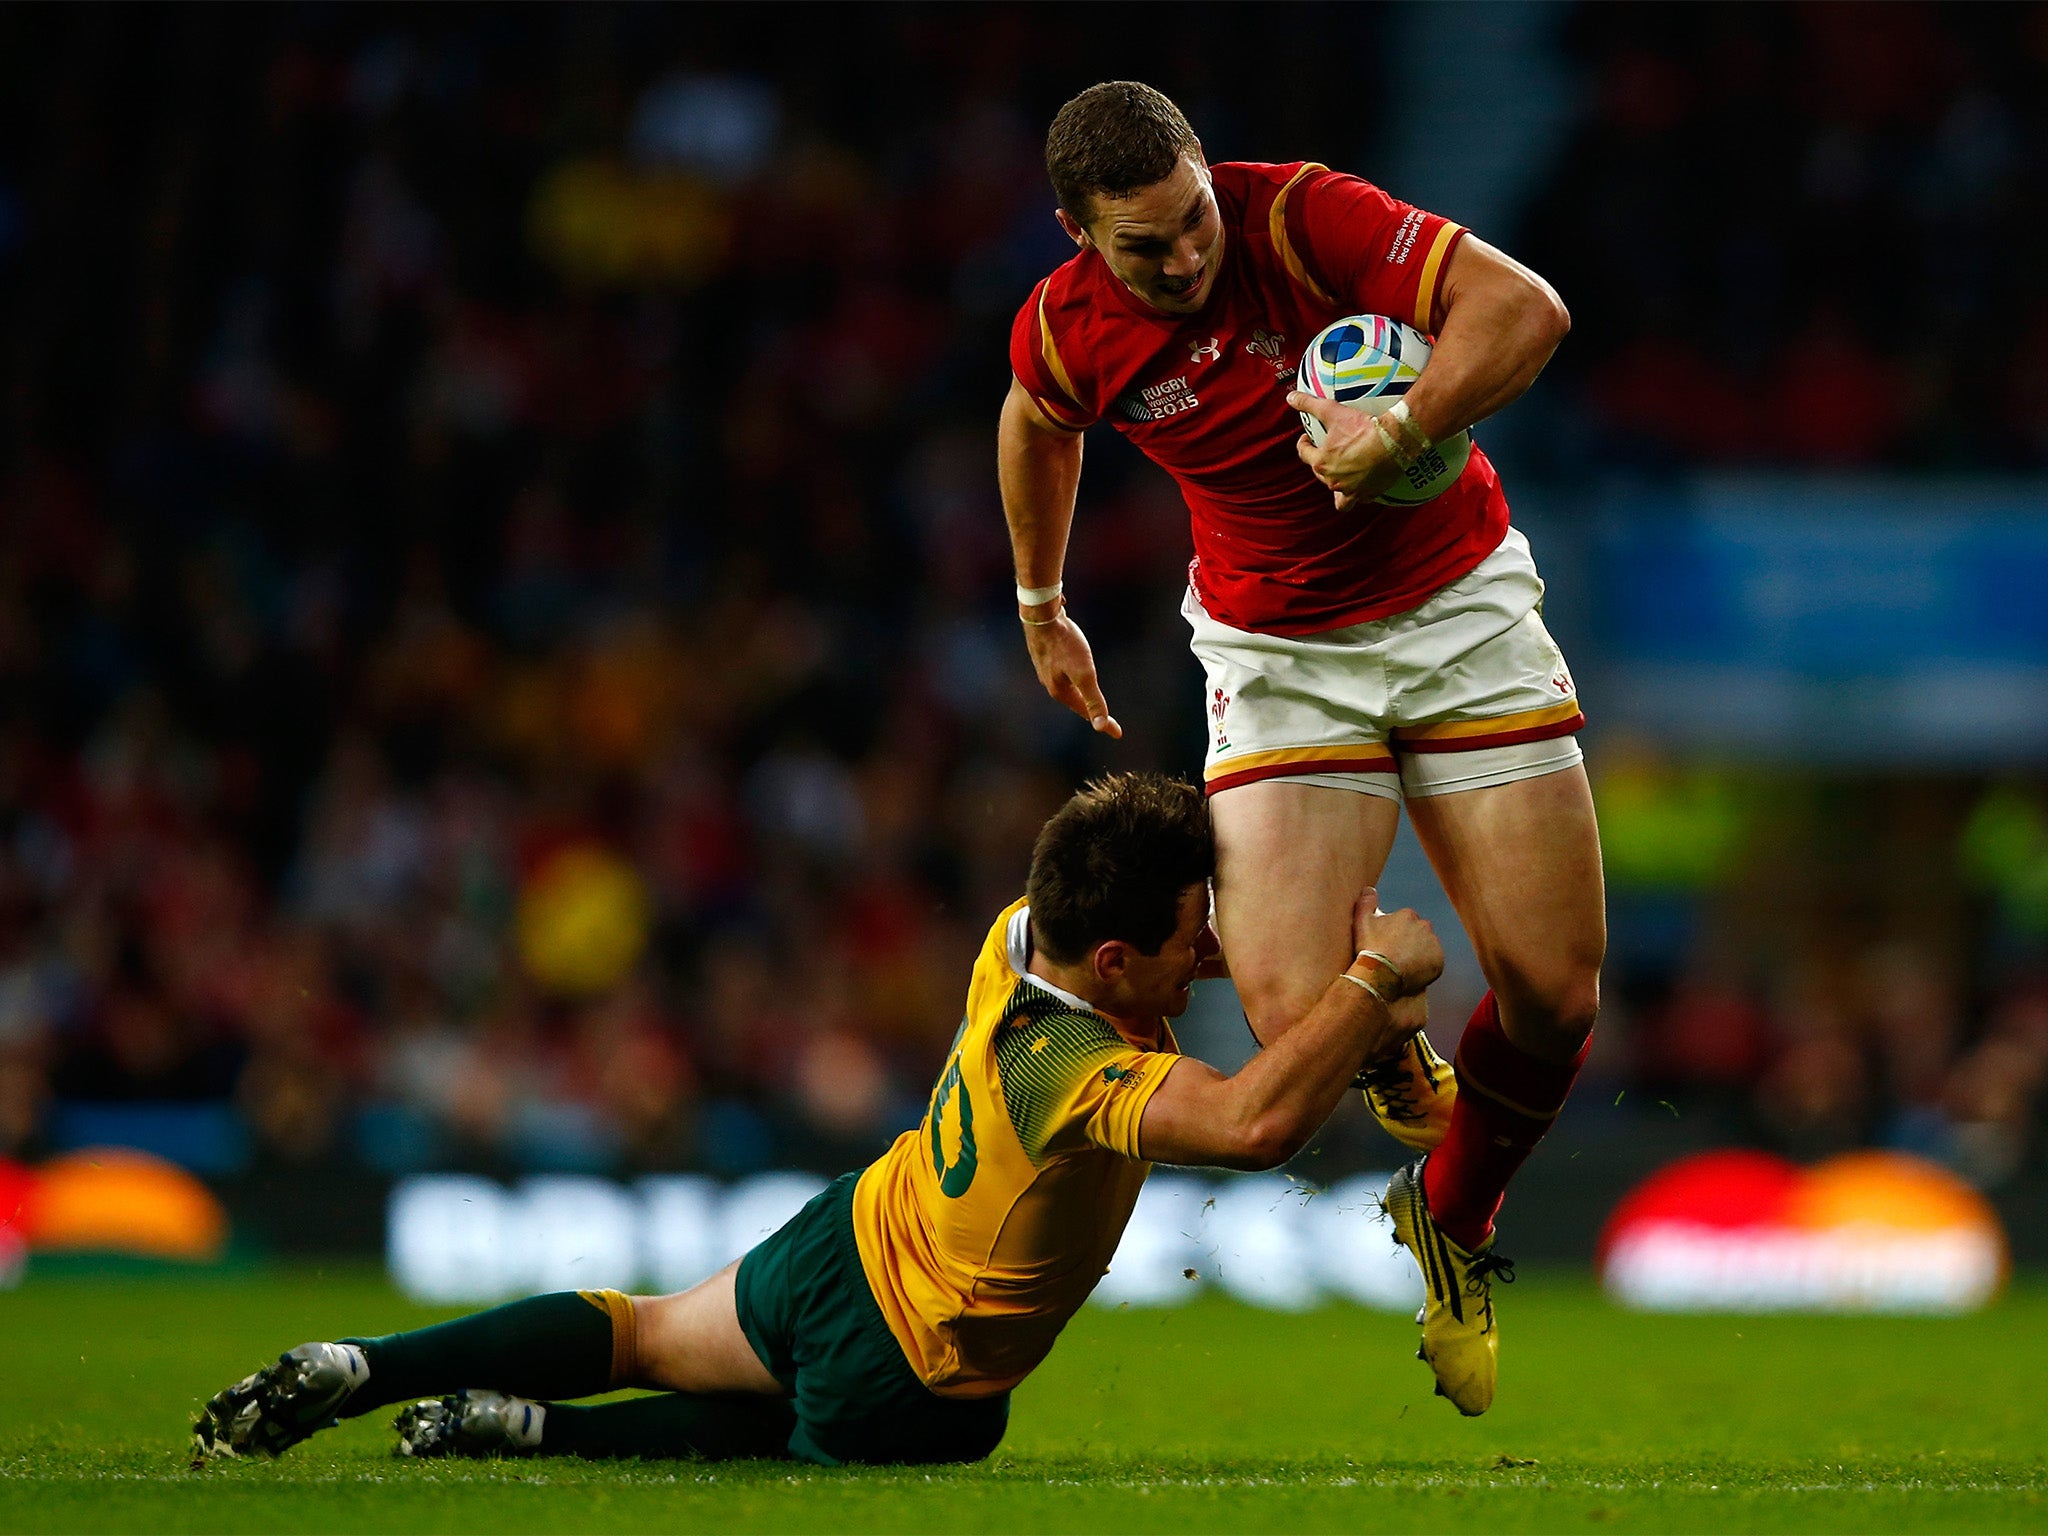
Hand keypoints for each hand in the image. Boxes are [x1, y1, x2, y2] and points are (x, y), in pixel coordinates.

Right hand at [1021, 609, 1122, 737]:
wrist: (1041, 616)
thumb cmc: (1064, 643)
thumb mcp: (1084, 673)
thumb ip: (1093, 699)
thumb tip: (1100, 727)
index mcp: (1060, 691)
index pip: (1087, 712)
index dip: (1104, 723)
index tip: (1118, 733)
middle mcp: (1051, 683)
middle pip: (1076, 701)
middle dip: (1090, 710)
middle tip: (1105, 720)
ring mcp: (1047, 669)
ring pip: (1068, 687)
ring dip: (1080, 695)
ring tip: (1089, 699)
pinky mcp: (1047, 655)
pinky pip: (1063, 673)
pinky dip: (1073, 679)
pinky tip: (1074, 672)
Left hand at [1287, 392, 1403, 512]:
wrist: (1394, 441)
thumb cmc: (1362, 428)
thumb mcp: (1332, 412)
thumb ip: (1309, 404)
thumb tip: (1290, 397)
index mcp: (1321, 463)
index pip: (1304, 454)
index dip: (1304, 444)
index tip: (1307, 438)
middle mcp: (1333, 480)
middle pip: (1320, 473)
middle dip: (1320, 462)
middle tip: (1328, 451)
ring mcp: (1351, 490)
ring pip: (1338, 495)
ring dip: (1336, 487)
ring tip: (1341, 477)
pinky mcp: (1369, 494)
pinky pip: (1359, 499)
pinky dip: (1358, 493)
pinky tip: (1361, 486)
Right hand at [1349, 887, 1443, 994]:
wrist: (1381, 974)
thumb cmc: (1370, 948)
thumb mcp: (1361, 921)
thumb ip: (1366, 902)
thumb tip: (1369, 889)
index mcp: (1408, 915)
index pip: (1404, 922)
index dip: (1395, 934)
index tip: (1387, 944)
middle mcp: (1424, 925)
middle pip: (1417, 934)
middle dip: (1409, 942)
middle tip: (1395, 956)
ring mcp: (1433, 943)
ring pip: (1426, 947)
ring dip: (1418, 953)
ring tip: (1403, 966)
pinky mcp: (1439, 960)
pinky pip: (1434, 962)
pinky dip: (1426, 966)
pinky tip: (1412, 972)